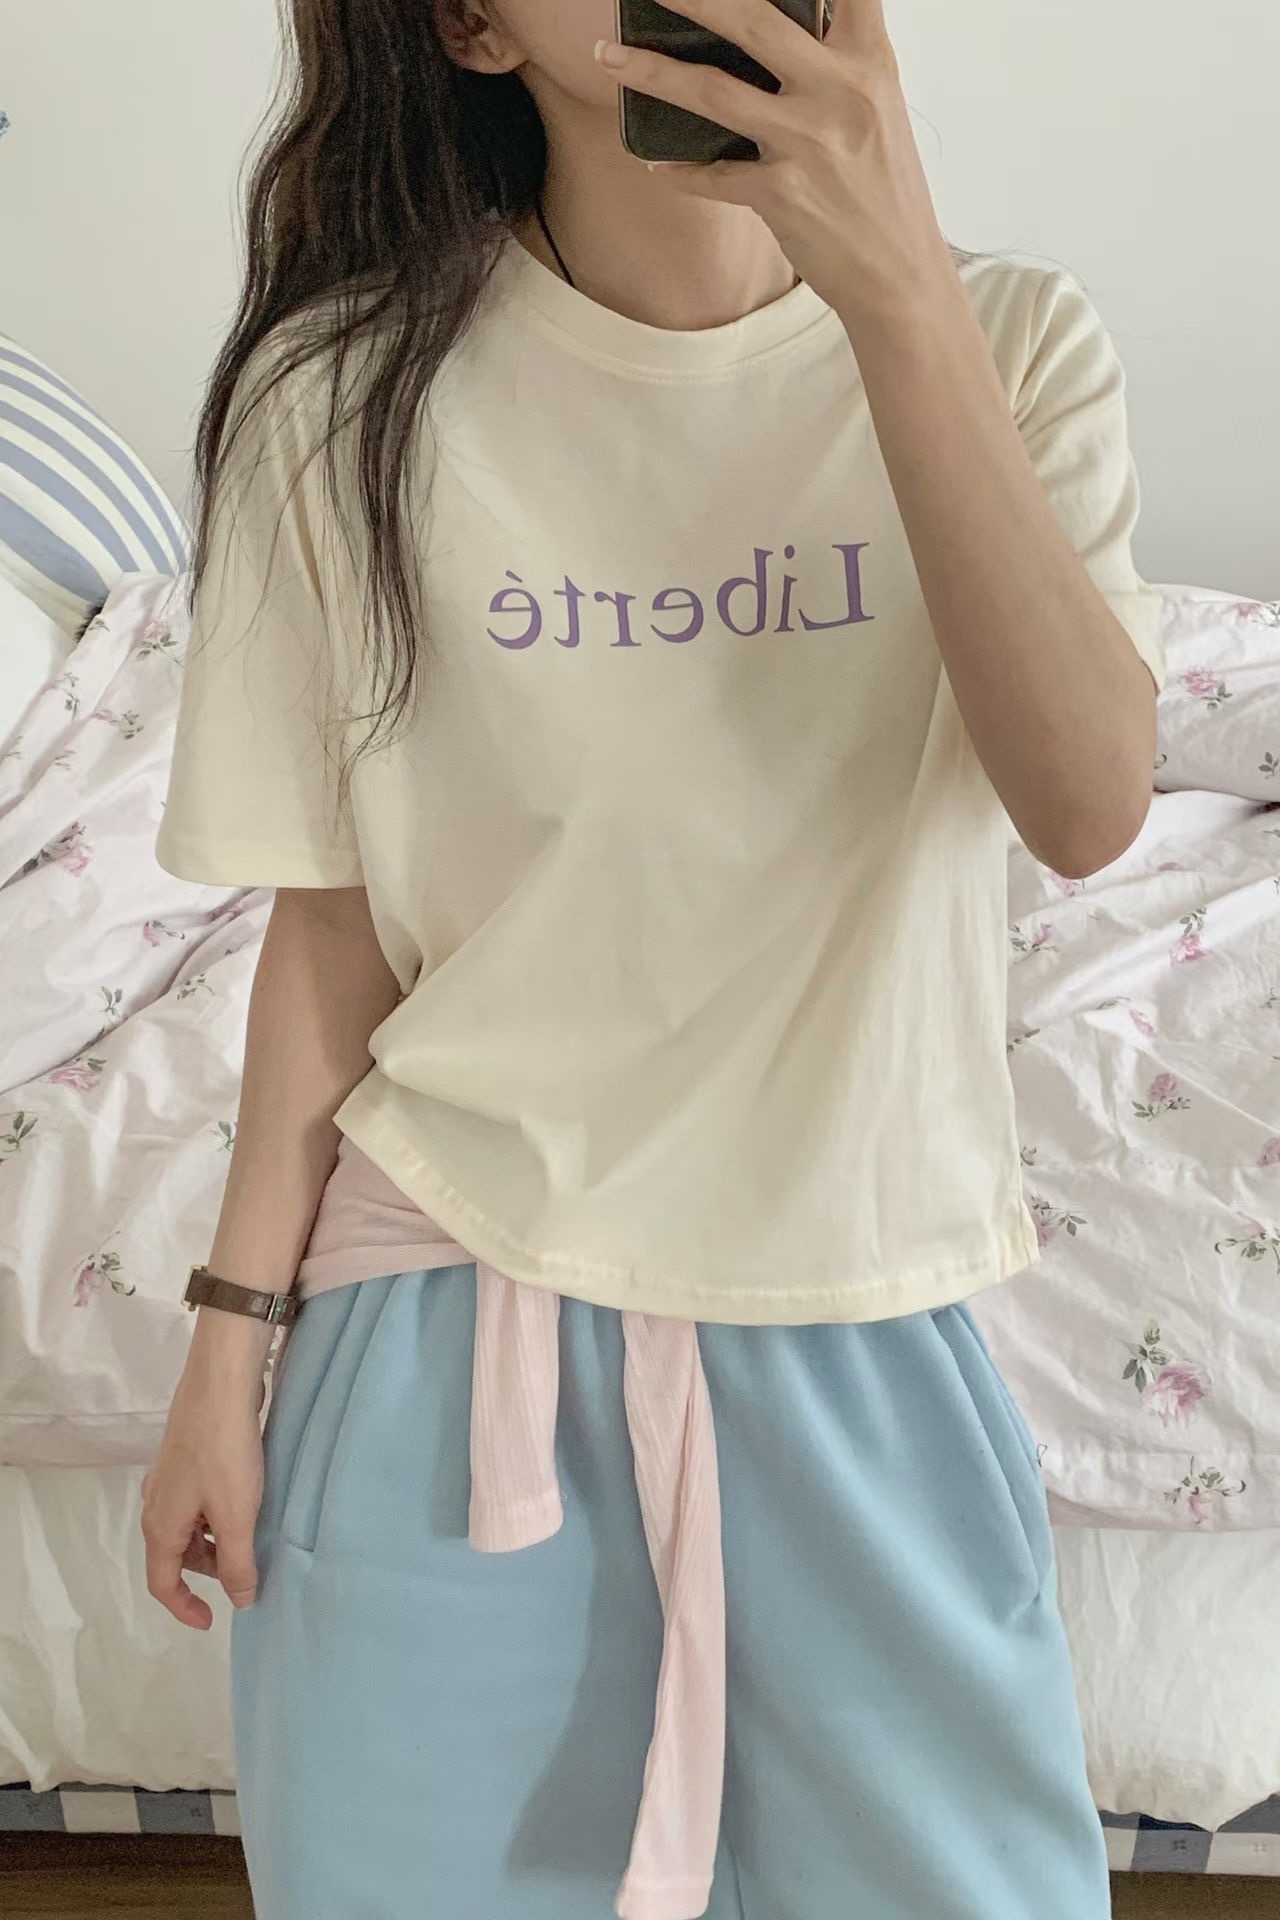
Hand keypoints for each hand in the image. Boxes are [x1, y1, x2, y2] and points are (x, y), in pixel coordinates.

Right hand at [142, 1320, 267, 1629]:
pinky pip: (195, 1501)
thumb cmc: (226, 1453)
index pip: (162, 1583)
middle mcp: (155, 1503)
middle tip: (247, 1569)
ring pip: (187, 1526)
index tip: (211, 1621)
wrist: (220, 1383)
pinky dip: (215, 1514)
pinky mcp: (184, 1455)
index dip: (184, 1609)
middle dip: (208, 1570)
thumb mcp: (237, 1516)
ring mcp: (168, 1477)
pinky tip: (244, 1500)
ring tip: (251, 1534)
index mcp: (160, 1526)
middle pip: (176, 1554)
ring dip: (214, 1540)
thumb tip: (241, 1601)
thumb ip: (238, 1564)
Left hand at [596, 0, 955, 320]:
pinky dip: (678, 170)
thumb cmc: (885, 192)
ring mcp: (808, 143)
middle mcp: (840, 91)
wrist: (900, 276)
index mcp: (869, 61)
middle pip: (750, 17)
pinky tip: (655, 163)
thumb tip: (772, 34)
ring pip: (710, 90)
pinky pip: (710, 175)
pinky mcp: (781, 194)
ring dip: (648, 72)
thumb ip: (833, 65)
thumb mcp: (876, 109)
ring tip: (605, 58)